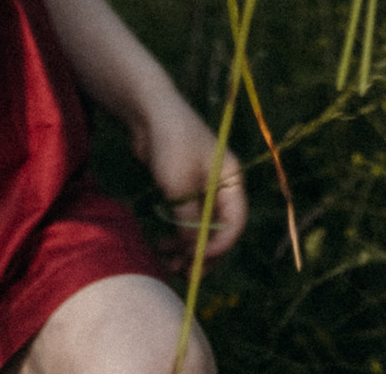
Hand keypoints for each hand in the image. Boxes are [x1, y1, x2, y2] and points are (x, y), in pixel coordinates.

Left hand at [130, 87, 247, 258]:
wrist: (150, 113)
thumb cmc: (171, 145)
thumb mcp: (180, 187)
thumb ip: (190, 223)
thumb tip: (195, 253)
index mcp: (231, 180)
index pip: (236, 223)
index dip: (220, 247)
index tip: (197, 262)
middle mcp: (222, 186)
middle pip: (220, 230)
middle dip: (203, 253)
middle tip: (183, 273)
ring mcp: (204, 188)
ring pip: (202, 229)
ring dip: (188, 249)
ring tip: (167, 263)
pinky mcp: (186, 189)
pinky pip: (187, 221)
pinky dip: (178, 236)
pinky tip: (162, 245)